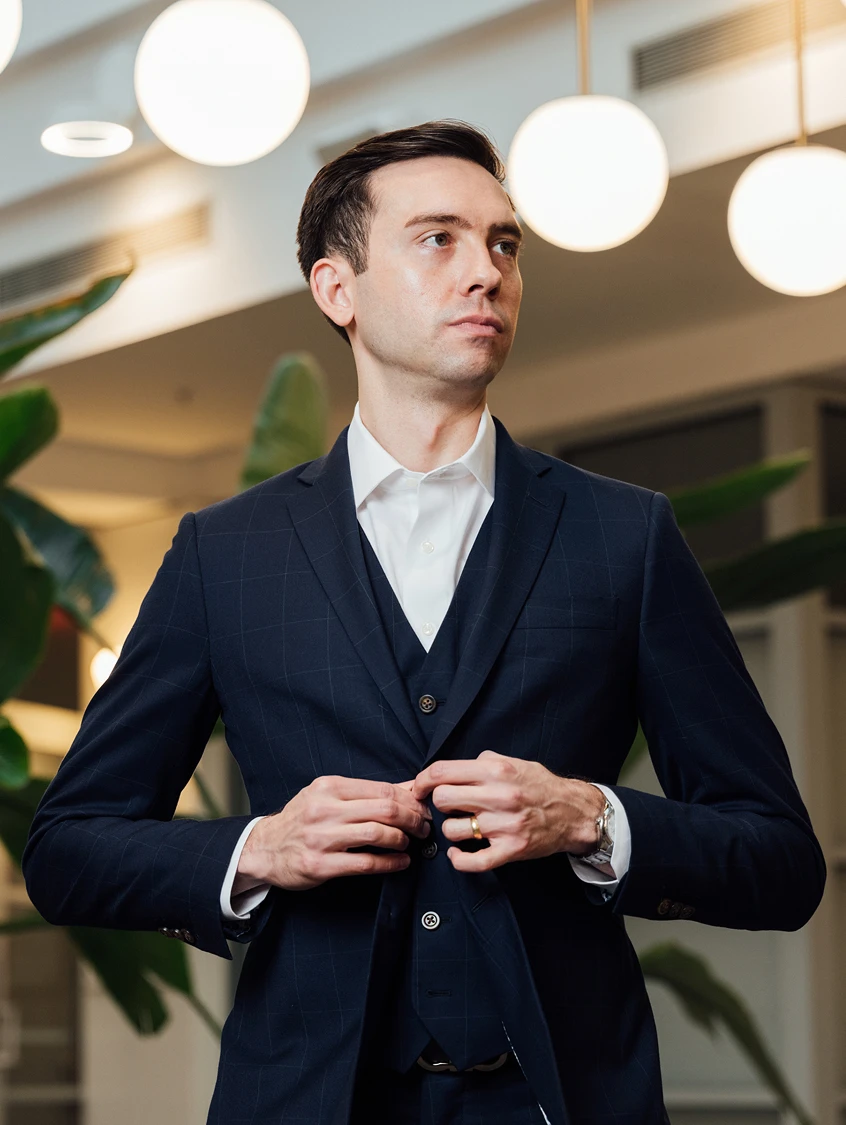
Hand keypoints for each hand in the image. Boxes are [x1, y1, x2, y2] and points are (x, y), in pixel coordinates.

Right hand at [237, 776, 432, 890]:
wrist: (265, 848)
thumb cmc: (301, 820)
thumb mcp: (327, 796)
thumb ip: (364, 794)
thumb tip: (407, 789)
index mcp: (329, 787)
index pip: (382, 788)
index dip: (409, 800)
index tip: (421, 808)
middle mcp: (324, 809)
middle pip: (384, 808)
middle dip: (412, 818)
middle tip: (423, 826)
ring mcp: (321, 838)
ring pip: (376, 833)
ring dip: (402, 839)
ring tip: (409, 843)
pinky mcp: (320, 865)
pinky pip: (365, 863)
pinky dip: (389, 863)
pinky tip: (400, 862)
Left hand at [410, 750, 605, 872]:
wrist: (573, 812)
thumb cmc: (539, 786)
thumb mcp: (512, 762)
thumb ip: (482, 762)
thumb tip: (450, 770)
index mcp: (495, 771)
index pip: (442, 772)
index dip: (422, 780)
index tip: (418, 787)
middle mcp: (498, 797)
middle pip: (442, 800)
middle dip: (440, 803)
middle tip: (450, 806)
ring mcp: (503, 825)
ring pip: (452, 830)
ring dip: (453, 829)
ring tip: (465, 826)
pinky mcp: (510, 850)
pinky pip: (472, 862)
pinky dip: (459, 859)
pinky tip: (458, 853)